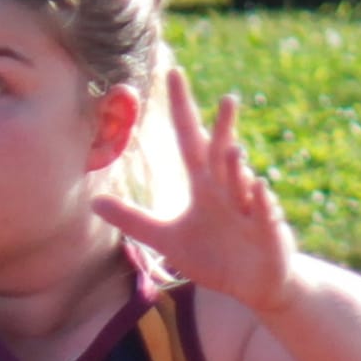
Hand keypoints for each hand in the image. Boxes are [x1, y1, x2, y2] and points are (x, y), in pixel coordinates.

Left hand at [91, 68, 301, 317]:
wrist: (253, 286)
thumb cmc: (214, 257)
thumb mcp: (167, 240)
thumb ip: (133, 220)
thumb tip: (94, 202)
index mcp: (204, 185)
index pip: (189, 139)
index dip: (181, 109)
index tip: (174, 74)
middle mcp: (227, 190)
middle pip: (219, 154)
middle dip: (222, 129)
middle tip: (225, 100)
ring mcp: (248, 208)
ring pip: (241, 182)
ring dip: (235, 166)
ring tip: (230, 148)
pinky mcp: (266, 230)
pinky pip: (262, 213)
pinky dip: (260, 201)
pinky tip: (257, 186)